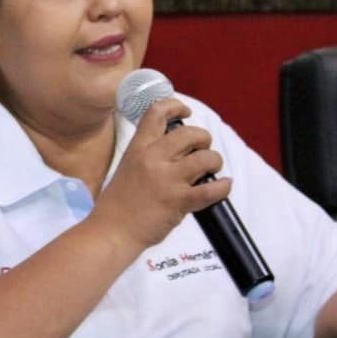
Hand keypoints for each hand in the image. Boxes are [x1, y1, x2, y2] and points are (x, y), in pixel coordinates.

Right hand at [91, 98, 230, 250]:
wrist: (112, 231)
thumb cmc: (118, 203)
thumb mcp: (127, 167)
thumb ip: (148, 155)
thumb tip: (177, 149)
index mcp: (138, 148)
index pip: (157, 113)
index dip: (176, 106)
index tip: (185, 112)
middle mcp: (153, 159)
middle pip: (190, 134)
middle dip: (203, 138)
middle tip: (203, 149)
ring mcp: (167, 180)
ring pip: (205, 158)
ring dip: (214, 161)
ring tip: (212, 169)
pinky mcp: (179, 201)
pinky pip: (210, 189)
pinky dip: (223, 187)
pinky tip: (224, 186)